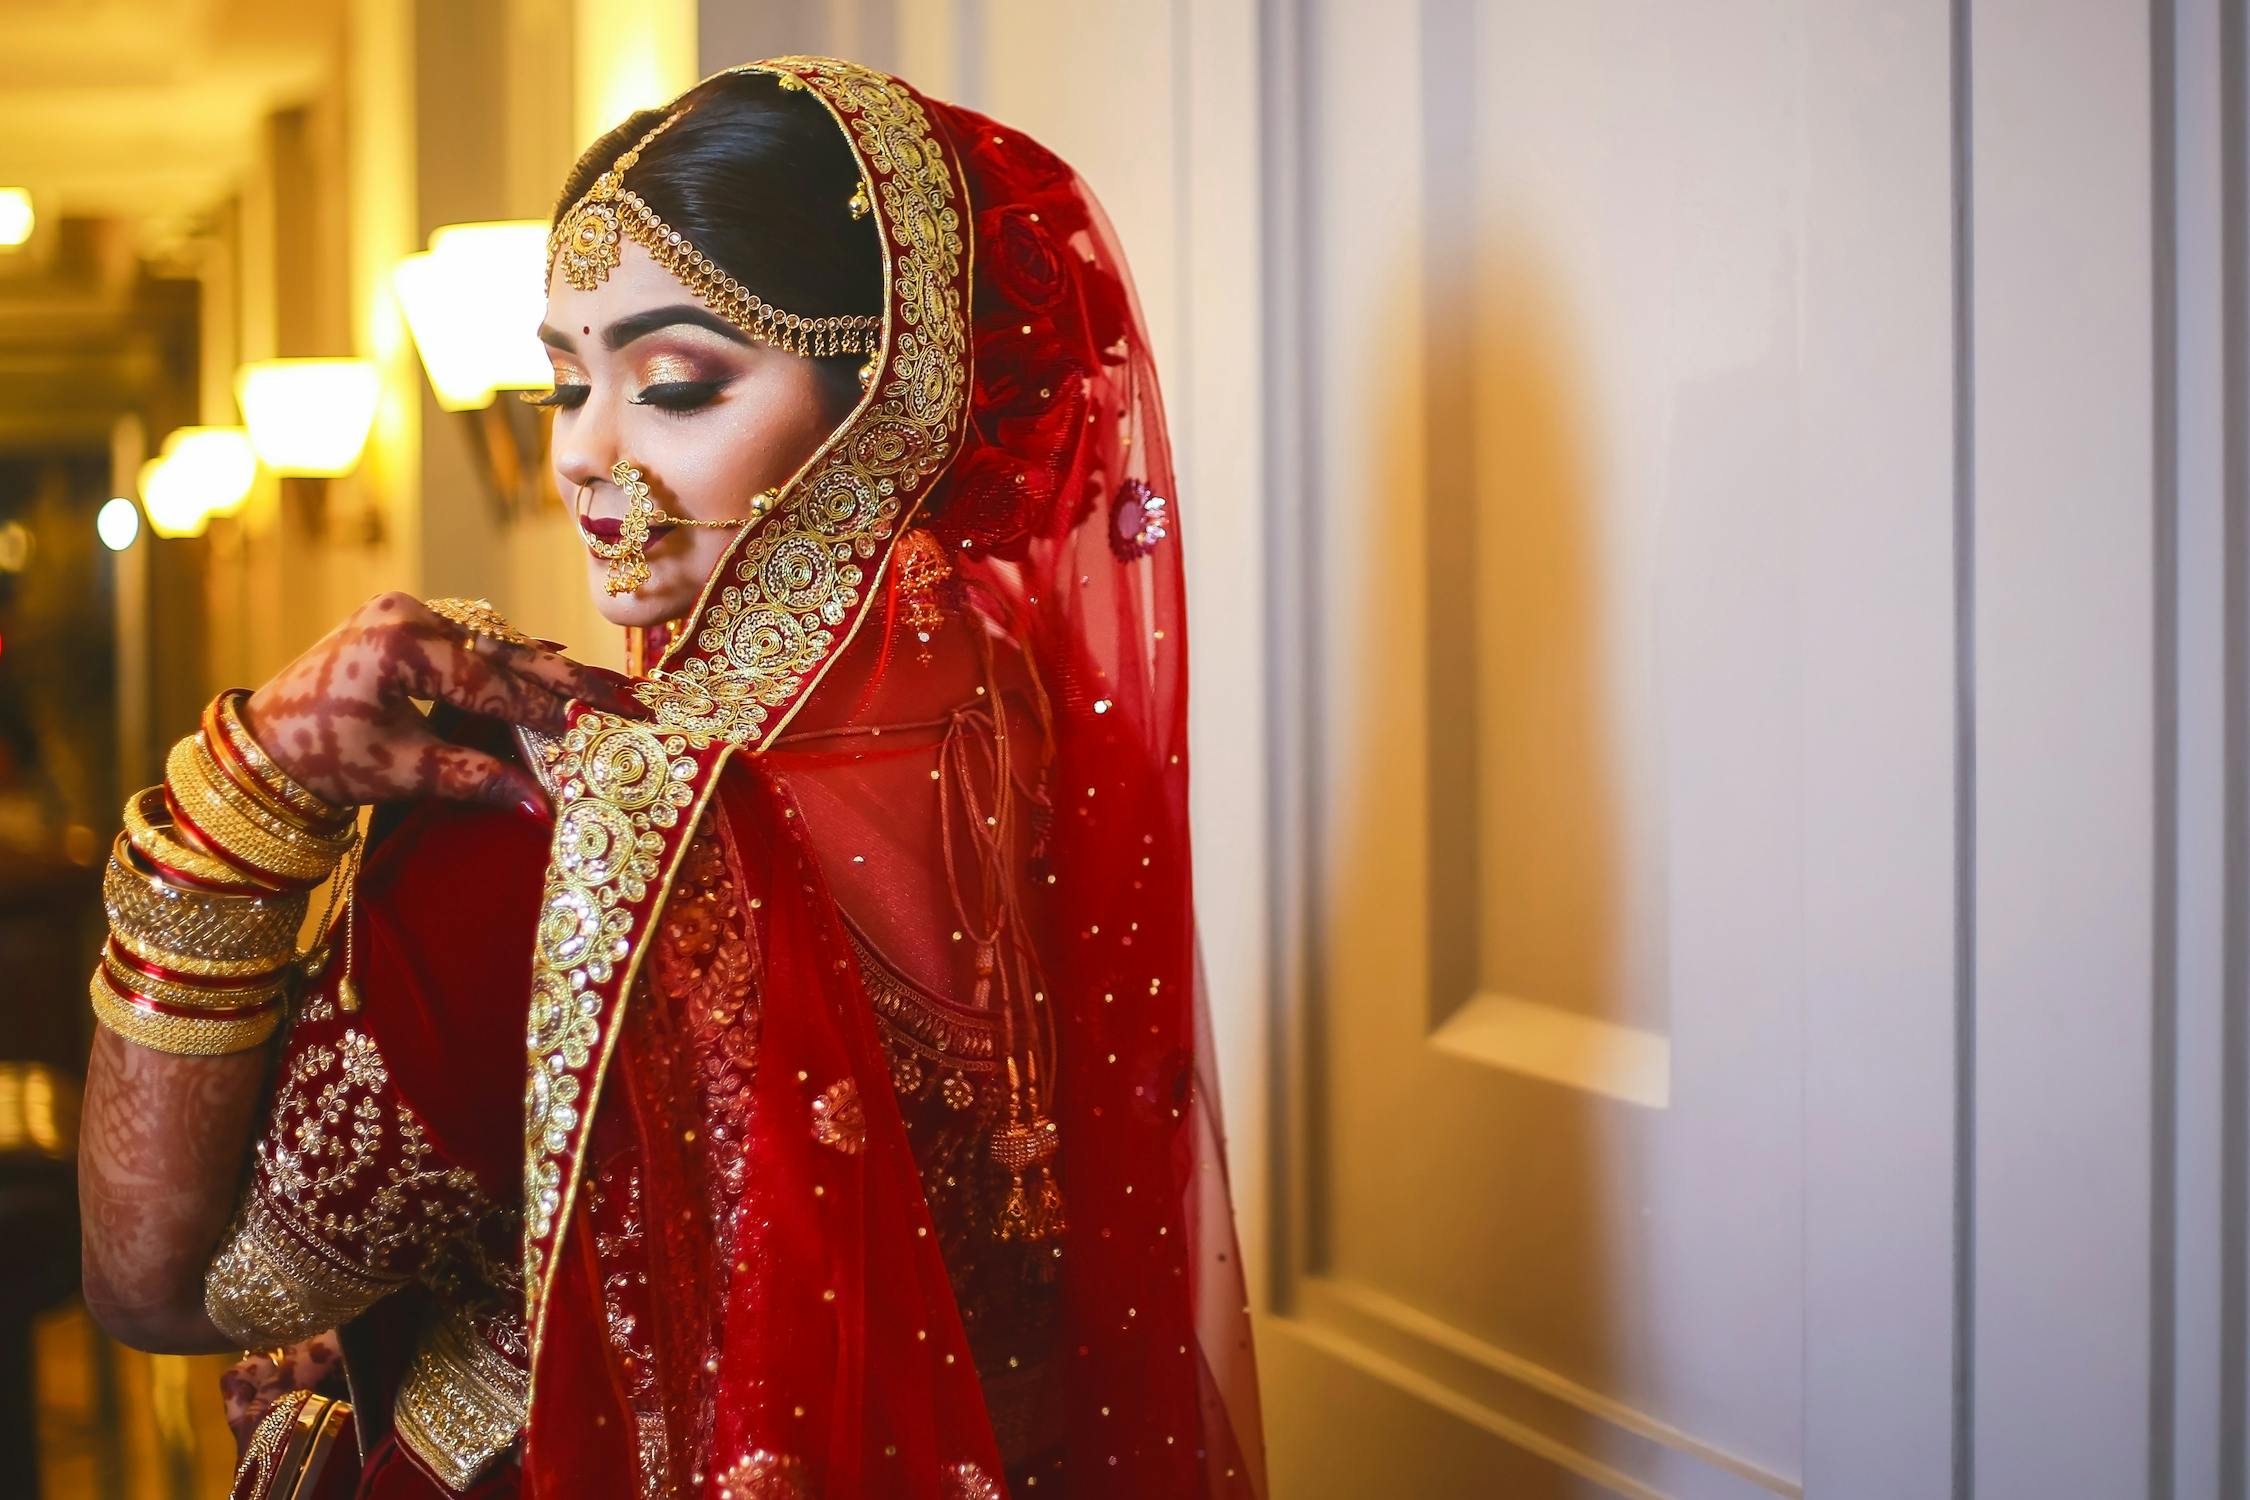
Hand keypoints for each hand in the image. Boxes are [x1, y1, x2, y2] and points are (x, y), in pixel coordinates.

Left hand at [240, 591, 642, 815]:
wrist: (265, 745)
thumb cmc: (324, 760)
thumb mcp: (404, 771)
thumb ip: (476, 777)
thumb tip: (544, 807)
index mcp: (401, 642)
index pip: (494, 680)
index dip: (550, 708)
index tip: (599, 727)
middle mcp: (408, 612)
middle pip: (506, 649)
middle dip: (569, 676)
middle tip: (627, 695)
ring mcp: (407, 610)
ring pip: (496, 641)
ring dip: (547, 667)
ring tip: (605, 687)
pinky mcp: (407, 620)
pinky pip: (475, 640)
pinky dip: (514, 662)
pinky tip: (556, 667)